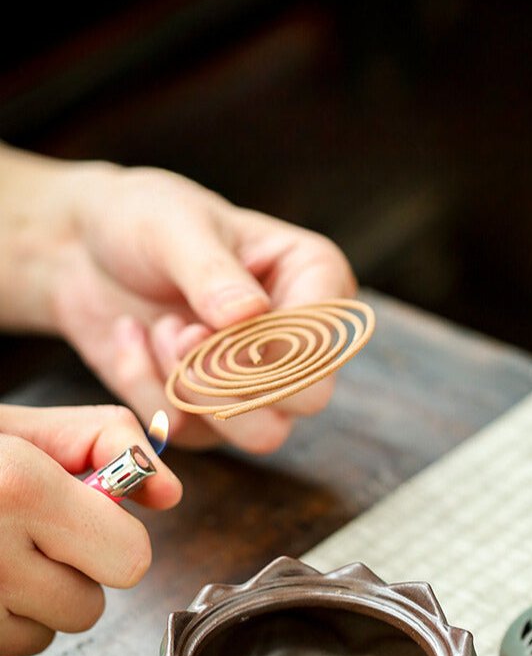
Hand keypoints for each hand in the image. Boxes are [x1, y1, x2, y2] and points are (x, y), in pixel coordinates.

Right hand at [0, 404, 181, 655]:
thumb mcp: (21, 425)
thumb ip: (105, 439)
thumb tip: (168, 494)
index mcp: (19, 487)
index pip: (130, 559)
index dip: (115, 538)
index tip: (85, 517)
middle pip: (89, 608)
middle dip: (73, 572)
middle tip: (32, 535)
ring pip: (48, 635)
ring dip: (33, 601)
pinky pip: (7, 650)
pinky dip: (0, 622)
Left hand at [1, 148, 355, 450]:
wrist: (82, 248)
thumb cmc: (143, 220)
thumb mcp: (175, 227)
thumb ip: (212, 273)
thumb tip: (249, 315)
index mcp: (316, 278)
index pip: (325, 342)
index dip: (270, 346)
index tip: (213, 320)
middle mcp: (300, 337)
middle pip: (306, 400)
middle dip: (235, 376)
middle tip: (185, 333)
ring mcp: (262, 381)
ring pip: (261, 433)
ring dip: (196, 389)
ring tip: (162, 330)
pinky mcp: (214, 414)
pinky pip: (194, 435)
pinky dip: (150, 392)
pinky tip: (134, 340)